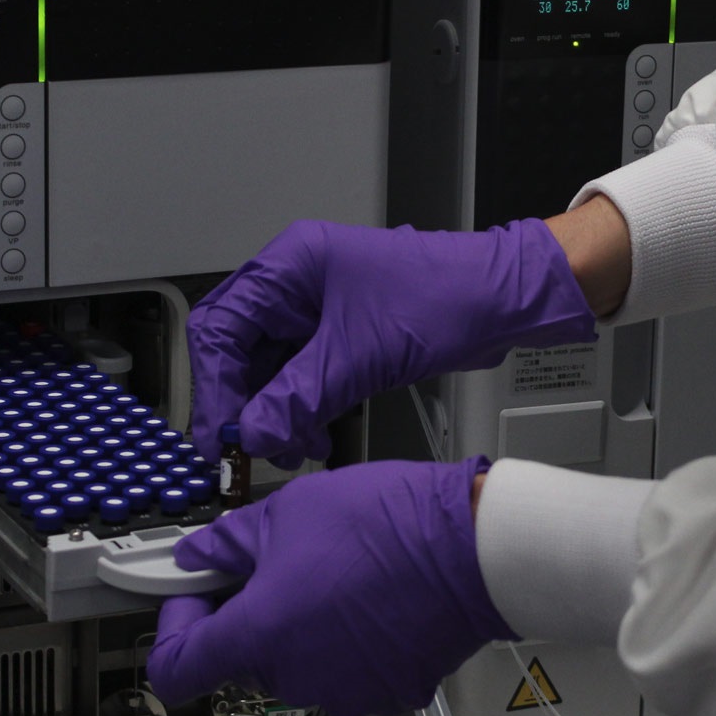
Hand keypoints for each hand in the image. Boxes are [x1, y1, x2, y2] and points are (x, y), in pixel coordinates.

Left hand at [146, 457, 511, 715]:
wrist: (474, 548)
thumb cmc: (386, 524)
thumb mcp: (288, 512)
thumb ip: (230, 543)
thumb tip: (199, 556)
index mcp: (257, 636)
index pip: (175, 668)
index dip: (174, 628)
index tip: (194, 596)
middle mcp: (295, 677)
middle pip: (244, 658)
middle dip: (251, 614)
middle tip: (279, 562)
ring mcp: (344, 691)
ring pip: (299, 664)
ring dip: (303, 628)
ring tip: (338, 573)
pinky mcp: (389, 693)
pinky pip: (350, 670)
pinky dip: (350, 642)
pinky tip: (373, 599)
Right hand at [187, 219, 594, 465]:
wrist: (501, 301)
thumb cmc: (445, 296)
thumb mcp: (360, 354)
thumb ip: (299, 396)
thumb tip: (254, 431)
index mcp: (290, 266)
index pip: (221, 328)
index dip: (214, 386)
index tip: (220, 433)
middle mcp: (296, 284)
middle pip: (240, 351)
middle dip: (245, 405)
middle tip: (249, 447)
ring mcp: (317, 311)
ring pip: (271, 371)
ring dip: (276, 415)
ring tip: (292, 449)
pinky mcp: (341, 338)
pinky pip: (302, 379)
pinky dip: (301, 411)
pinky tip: (312, 438)